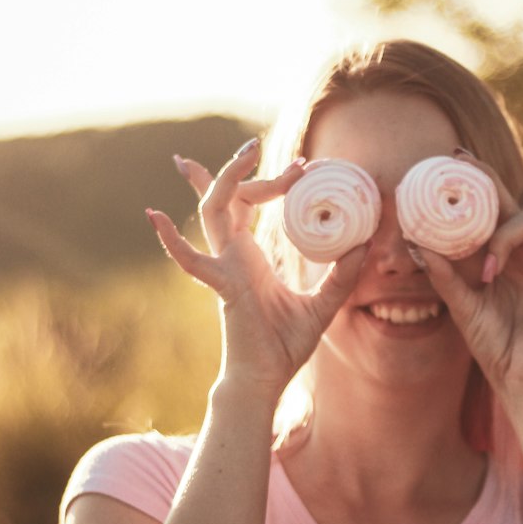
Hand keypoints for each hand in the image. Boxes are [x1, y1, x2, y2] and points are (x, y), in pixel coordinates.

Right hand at [146, 138, 370, 398]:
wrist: (264, 379)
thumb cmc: (284, 346)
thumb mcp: (324, 304)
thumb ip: (342, 275)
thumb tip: (366, 244)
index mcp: (251, 256)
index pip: (249, 203)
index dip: (269, 181)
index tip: (300, 166)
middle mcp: (233, 256)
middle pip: (227, 198)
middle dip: (237, 168)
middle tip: (258, 144)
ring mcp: (224, 268)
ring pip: (214, 212)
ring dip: (223, 179)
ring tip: (245, 152)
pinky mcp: (223, 286)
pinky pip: (192, 261)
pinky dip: (172, 241)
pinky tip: (156, 216)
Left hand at [416, 148, 522, 402]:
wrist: (519, 374)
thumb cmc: (492, 342)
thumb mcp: (460, 305)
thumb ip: (443, 275)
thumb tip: (416, 244)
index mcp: (499, 254)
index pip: (491, 209)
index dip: (479, 181)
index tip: (455, 154)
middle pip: (514, 198)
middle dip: (491, 174)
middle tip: (463, 156)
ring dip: (507, 238)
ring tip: (490, 272)